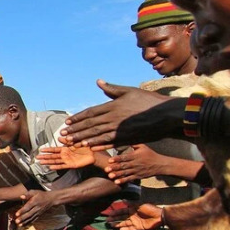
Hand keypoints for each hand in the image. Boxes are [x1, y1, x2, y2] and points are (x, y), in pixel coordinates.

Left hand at [14, 190, 52, 226]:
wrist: (51, 199)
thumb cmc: (41, 194)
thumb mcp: (34, 192)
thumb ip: (27, 194)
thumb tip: (21, 196)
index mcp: (35, 201)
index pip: (28, 207)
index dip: (22, 211)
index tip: (16, 214)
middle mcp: (37, 208)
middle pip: (29, 214)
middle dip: (22, 218)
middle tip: (16, 221)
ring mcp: (38, 212)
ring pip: (31, 218)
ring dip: (25, 222)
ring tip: (19, 225)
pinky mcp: (39, 215)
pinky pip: (34, 219)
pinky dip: (29, 223)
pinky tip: (24, 225)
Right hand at [36, 145, 94, 169]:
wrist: (94, 154)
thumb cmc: (85, 147)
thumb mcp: (76, 142)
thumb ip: (68, 141)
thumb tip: (59, 138)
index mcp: (66, 149)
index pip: (54, 149)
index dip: (47, 150)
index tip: (40, 150)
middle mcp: (65, 155)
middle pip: (53, 156)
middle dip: (45, 157)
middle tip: (36, 158)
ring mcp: (67, 160)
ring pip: (55, 161)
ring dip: (48, 162)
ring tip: (40, 162)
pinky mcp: (71, 165)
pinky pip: (62, 166)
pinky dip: (56, 167)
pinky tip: (50, 167)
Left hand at [60, 80, 179, 149]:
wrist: (166, 114)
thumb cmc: (148, 100)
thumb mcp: (129, 91)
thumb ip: (112, 89)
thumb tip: (98, 82)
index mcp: (112, 106)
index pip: (90, 113)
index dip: (78, 118)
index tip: (68, 122)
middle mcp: (113, 118)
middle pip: (90, 125)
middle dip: (75, 130)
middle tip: (63, 135)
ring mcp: (120, 129)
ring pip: (97, 135)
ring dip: (83, 139)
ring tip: (71, 142)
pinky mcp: (127, 137)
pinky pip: (109, 142)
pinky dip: (98, 145)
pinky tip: (89, 147)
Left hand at [105, 144, 162, 183]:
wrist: (160, 165)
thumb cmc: (150, 154)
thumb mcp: (143, 147)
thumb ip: (134, 143)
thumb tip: (125, 138)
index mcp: (135, 156)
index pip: (125, 157)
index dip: (117, 159)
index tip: (110, 160)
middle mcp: (135, 164)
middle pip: (124, 166)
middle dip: (115, 167)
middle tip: (106, 169)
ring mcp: (137, 171)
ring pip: (125, 173)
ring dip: (117, 174)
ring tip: (110, 176)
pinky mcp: (138, 176)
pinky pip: (130, 179)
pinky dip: (123, 180)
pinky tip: (117, 182)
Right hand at [107, 202, 161, 229]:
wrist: (159, 216)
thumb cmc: (149, 209)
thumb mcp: (140, 205)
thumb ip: (131, 204)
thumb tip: (123, 200)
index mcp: (132, 209)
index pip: (122, 211)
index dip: (116, 212)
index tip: (109, 214)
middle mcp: (132, 215)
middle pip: (122, 217)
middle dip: (114, 219)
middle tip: (107, 220)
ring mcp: (135, 221)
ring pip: (125, 223)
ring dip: (118, 224)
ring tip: (111, 225)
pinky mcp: (139, 227)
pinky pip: (131, 228)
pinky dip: (126, 229)